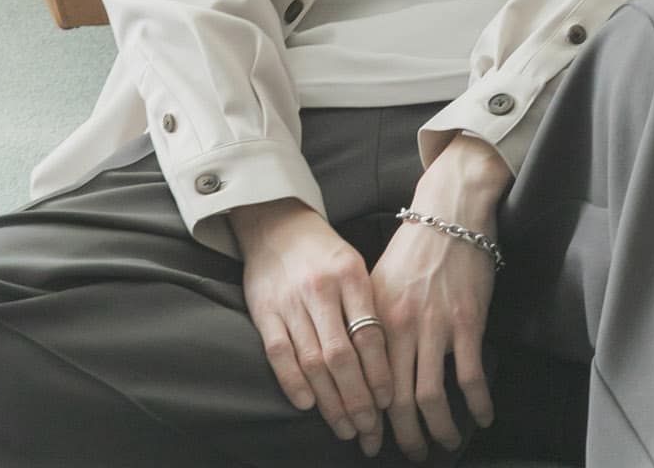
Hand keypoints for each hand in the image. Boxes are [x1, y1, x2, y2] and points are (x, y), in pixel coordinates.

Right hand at [230, 197, 391, 457]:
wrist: (277, 223)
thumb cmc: (325, 252)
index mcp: (351, 274)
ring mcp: (290, 301)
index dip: (379, 372)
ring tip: (345, 429)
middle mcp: (321, 288)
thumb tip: (390, 359)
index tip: (388, 403)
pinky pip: (279, 353)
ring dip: (330, 401)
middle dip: (358, 398)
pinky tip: (308, 405)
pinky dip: (293, 382)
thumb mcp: (355, 265)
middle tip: (369, 431)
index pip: (370, 332)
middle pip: (342, 355)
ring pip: (313, 361)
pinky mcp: (264, 311)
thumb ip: (368, 305)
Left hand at [369, 137, 511, 462]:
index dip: (371, 421)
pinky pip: (470, 376)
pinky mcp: (467, 320)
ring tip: (446, 442)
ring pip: (431, 397)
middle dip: (404, 437)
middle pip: (397, 401)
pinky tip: (482, 416)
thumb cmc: (415, 247)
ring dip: (440, 430)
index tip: (375, 441)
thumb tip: (364, 370)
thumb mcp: (379, 282)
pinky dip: (476, 404)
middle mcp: (400, 326)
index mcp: (374, 319)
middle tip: (413, 453)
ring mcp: (435, 325)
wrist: (451, 211)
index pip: (367, 385)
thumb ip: (371, 324)